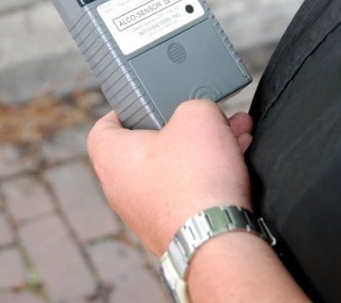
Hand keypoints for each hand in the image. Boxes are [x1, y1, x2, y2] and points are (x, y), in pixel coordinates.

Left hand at [87, 99, 253, 255]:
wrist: (216, 237)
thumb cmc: (195, 177)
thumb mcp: (197, 115)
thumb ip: (195, 105)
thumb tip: (201, 116)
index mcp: (112, 156)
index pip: (104, 126)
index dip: (125, 109)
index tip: (147, 102)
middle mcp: (121, 187)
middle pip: (149, 145)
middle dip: (184, 126)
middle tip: (207, 116)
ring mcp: (145, 211)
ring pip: (174, 166)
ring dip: (204, 147)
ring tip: (235, 133)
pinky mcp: (171, 226)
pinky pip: (187, 189)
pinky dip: (208, 173)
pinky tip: (236, 160)